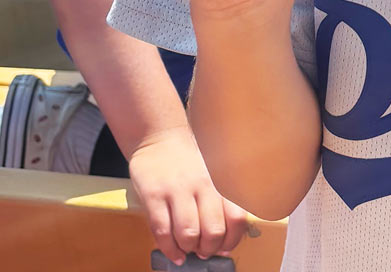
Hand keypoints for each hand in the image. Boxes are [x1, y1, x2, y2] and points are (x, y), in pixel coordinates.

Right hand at [129, 125, 251, 264]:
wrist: (159, 138)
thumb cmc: (189, 161)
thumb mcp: (212, 174)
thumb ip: (219, 201)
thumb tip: (225, 238)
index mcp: (219, 181)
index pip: (237, 218)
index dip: (231, 240)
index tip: (224, 247)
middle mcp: (202, 184)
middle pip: (213, 231)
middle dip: (208, 249)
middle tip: (203, 250)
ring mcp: (177, 189)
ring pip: (188, 234)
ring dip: (188, 249)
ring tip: (187, 248)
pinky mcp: (154, 195)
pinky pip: (162, 231)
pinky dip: (169, 249)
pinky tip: (173, 252)